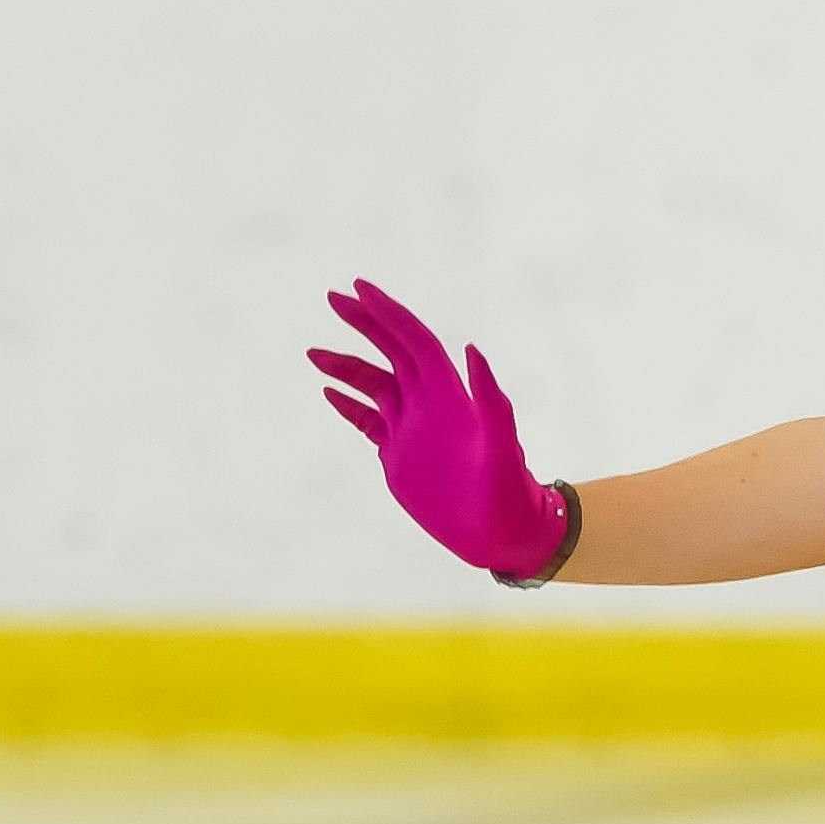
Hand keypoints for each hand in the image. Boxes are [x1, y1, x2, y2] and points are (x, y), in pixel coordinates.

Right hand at [307, 279, 571, 579]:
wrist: (505, 534)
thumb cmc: (511, 494)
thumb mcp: (502, 449)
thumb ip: (491, 401)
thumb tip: (473, 349)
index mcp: (451, 397)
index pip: (415, 341)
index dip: (389, 314)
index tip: (360, 289)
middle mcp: (429, 405)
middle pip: (392, 351)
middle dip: (365, 323)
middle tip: (333, 297)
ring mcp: (412, 428)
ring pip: (374, 384)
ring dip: (346, 366)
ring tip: (313, 353)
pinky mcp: (399, 455)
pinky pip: (369, 422)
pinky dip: (349, 405)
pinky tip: (329, 391)